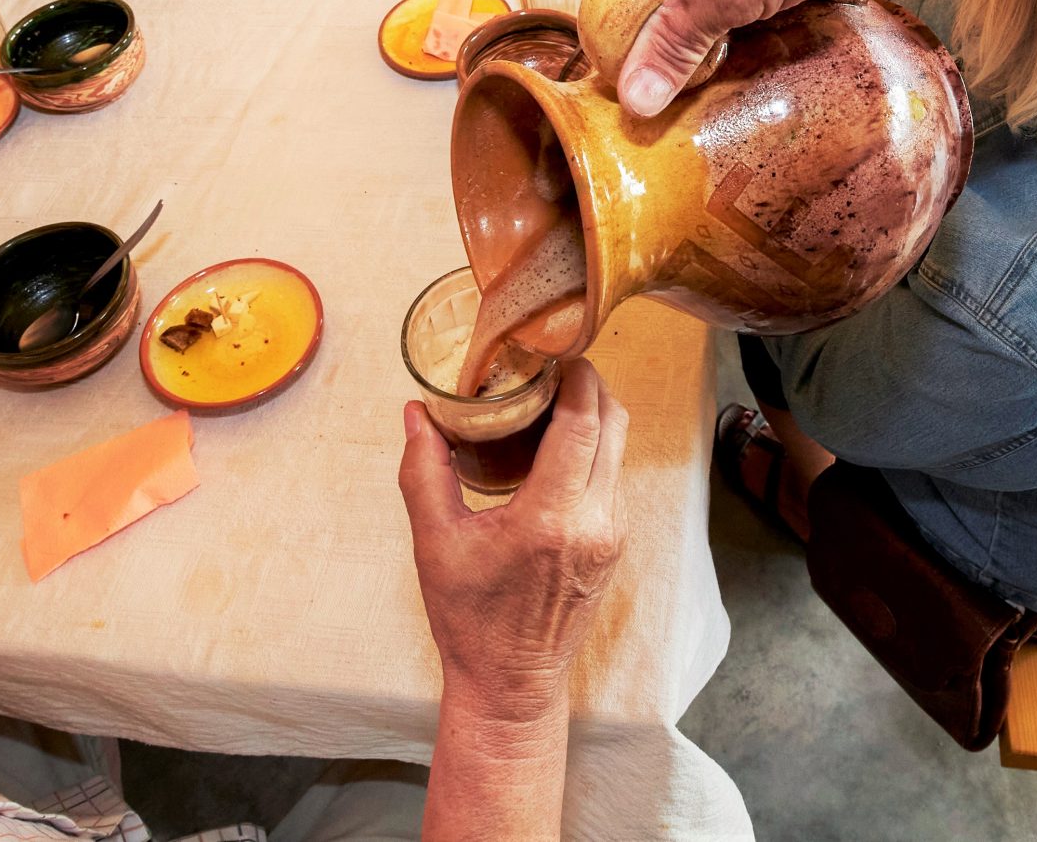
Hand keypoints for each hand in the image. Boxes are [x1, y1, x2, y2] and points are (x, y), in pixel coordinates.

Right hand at [400, 359, 626, 712]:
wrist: (511, 684)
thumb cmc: (471, 620)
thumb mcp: (435, 544)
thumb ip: (424, 471)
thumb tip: (416, 413)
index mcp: (551, 520)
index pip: (583, 424)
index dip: (575, 377)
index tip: (550, 351)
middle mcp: (594, 523)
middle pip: (613, 423)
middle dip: (587, 384)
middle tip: (548, 365)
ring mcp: (611, 534)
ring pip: (619, 448)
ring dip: (592, 414)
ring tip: (547, 399)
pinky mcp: (615, 543)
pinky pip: (613, 475)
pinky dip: (593, 447)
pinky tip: (554, 445)